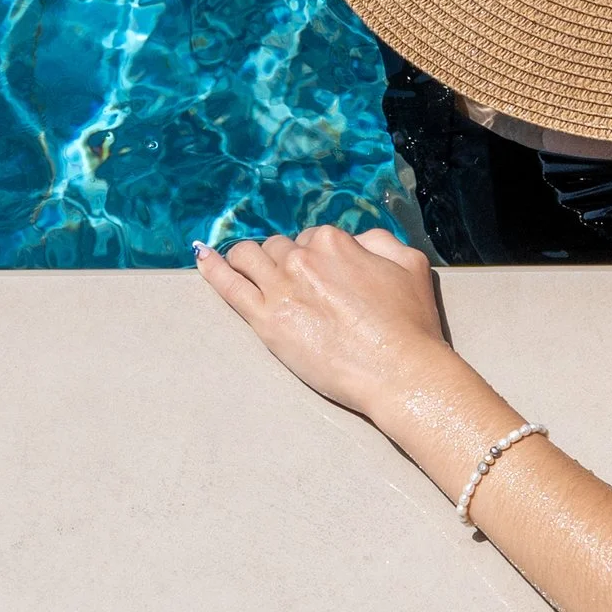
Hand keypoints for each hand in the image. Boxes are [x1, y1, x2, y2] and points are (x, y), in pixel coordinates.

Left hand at [195, 225, 452, 416]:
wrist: (399, 371)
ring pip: (249, 258)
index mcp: (334, 242)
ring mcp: (280, 288)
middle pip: (279, 248)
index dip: (317, 257)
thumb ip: (378, 241)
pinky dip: (212, 268)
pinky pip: (228, 285)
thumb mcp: (410, 264)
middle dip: (285, 262)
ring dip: (248, 259)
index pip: (311, 239)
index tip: (323, 277)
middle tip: (296, 288)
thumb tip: (355, 240)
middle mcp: (302, 258)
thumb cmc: (410, 324)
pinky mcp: (266, 320)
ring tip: (244, 268)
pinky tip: (201, 256)